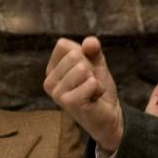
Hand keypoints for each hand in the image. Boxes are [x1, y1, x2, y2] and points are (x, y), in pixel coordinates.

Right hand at [44, 36, 123, 153]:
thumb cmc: (98, 88)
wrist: (109, 115)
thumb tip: (89, 42)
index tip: (85, 71)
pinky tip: (93, 99)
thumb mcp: (96, 63)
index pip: (63, 45)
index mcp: (51, 70)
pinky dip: (98, 89)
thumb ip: (92, 49)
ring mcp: (56, 93)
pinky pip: (91, 82)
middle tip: (89, 84)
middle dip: (90, 67)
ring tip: (91, 92)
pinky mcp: (68, 102)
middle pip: (74, 55)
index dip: (82, 54)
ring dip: (94, 79)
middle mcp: (49, 82)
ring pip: (82, 68)